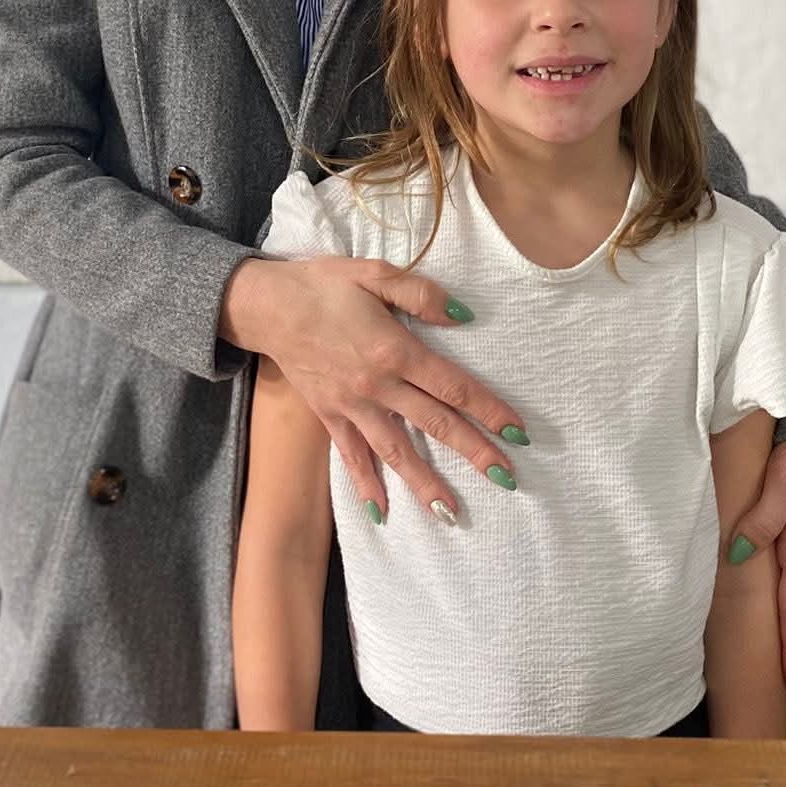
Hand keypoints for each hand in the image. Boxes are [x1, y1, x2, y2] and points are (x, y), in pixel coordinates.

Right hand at [221, 256, 525, 521]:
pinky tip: (382, 512)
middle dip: (473, 451)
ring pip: (396, 450)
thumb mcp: (375, 273)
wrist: (268, 305)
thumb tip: (464, 316)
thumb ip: (421, 294)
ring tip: (450, 512)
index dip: (488, 409)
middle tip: (506, 477)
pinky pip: (351, 455)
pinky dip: (365, 484)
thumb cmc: (325, 285)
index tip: (517, 432)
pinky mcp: (329, 416)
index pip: (452, 385)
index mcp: (395, 349)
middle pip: (434, 423)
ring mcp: (352, 405)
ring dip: (425, 483)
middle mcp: (377, 385)